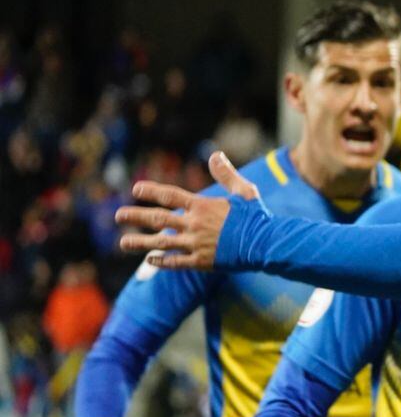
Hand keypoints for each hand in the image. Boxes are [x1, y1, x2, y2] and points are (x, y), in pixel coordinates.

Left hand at [116, 152, 258, 269]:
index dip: (152, 191)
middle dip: (136, 216)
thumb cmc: (257, 217)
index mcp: (203, 206)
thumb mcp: (244, 191)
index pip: (171, 196)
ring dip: (141, 242)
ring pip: (162, 242)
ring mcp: (196, 244)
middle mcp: (195, 224)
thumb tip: (215, 155)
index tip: (136, 189)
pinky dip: (161, 261)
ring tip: (123, 242)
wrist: (266, 244)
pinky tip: (149, 260)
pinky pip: (176, 262)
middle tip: (118, 215)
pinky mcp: (202, 261)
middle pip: (159, 219)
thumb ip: (227, 174)